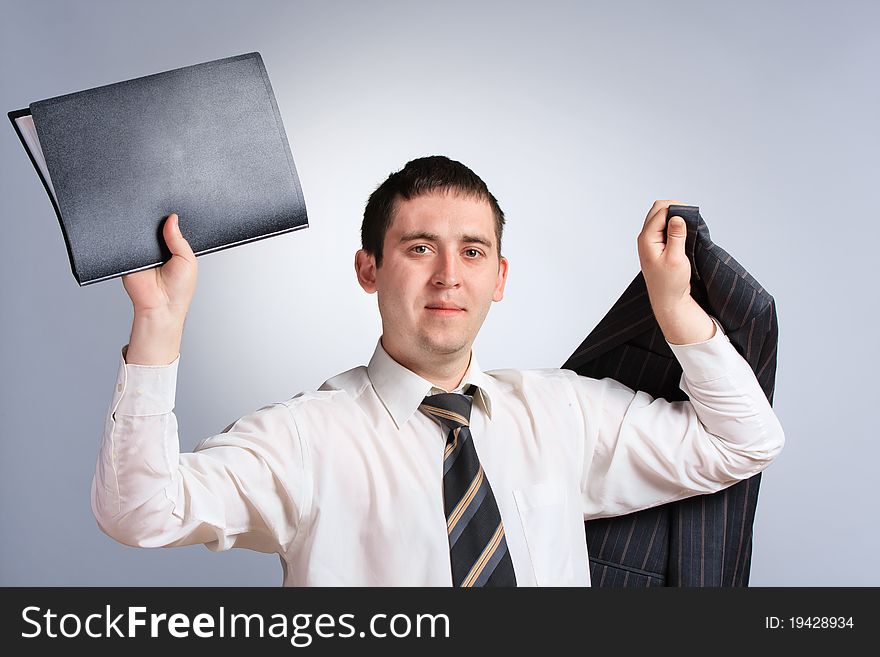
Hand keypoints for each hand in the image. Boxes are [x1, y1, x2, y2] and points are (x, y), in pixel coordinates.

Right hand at [122, 213, 197, 321]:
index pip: (171, 230)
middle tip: (163, 227)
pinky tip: (141, 245)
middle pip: (155, 229)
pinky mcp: (128, 258)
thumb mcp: (188, 260)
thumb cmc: (179, 291)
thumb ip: (179, 239)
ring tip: (154, 241)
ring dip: (145, 233)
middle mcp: (157, 251)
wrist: (161, 307)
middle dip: (158, 226)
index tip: (172, 214)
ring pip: (140, 234)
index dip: (171, 222)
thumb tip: (172, 219)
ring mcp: (142, 254)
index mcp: (173, 251)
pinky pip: (127, 244)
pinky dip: (132, 241)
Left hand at [637, 200, 713, 343]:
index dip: (677, 208)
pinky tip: (684, 233)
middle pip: (658, 209)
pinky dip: (674, 225)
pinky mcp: (656, 245)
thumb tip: (677, 216)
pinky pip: (663, 226)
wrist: (668, 300)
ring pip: (660, 217)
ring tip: (688, 227)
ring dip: (675, 216)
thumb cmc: (671, 283)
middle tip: (691, 218)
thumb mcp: (676, 258)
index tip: (692, 216)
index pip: (660, 211)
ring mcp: (649, 241)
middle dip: (675, 208)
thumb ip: (676, 236)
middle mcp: (645, 237)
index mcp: (647, 239)